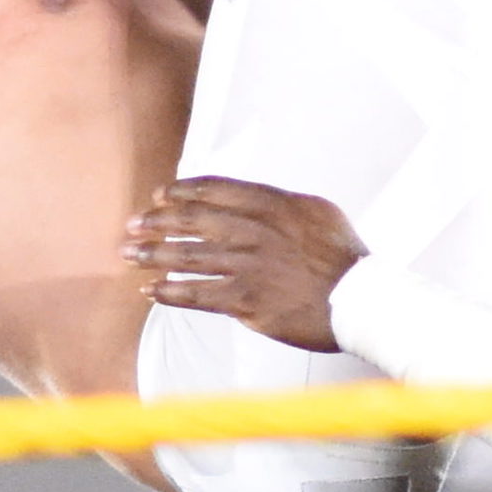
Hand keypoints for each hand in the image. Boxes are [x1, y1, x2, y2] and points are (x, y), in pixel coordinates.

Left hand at [129, 178, 365, 346]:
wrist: (362, 301)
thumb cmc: (345, 259)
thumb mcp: (319, 212)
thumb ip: (280, 202)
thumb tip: (251, 198)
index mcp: (272, 204)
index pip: (214, 190)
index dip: (181, 192)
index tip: (160, 196)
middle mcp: (256, 231)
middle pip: (193, 221)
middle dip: (157, 222)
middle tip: (133, 225)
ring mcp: (249, 266)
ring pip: (188, 257)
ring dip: (154, 255)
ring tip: (130, 255)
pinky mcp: (247, 301)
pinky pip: (198, 295)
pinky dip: (171, 292)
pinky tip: (153, 291)